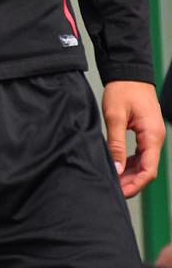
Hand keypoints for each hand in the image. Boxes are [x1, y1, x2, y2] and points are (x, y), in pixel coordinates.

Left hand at [104, 79, 162, 198]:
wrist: (129, 75)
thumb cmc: (123, 91)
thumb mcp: (114, 117)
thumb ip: (115, 144)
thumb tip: (116, 168)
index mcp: (152, 136)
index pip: (148, 169)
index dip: (136, 184)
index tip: (121, 193)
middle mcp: (156, 139)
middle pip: (147, 170)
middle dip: (132, 183)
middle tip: (112, 190)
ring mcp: (152, 137)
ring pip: (144, 164)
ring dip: (130, 175)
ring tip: (113, 182)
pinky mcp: (146, 135)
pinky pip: (141, 155)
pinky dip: (130, 164)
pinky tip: (117, 168)